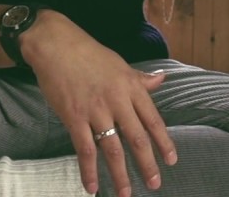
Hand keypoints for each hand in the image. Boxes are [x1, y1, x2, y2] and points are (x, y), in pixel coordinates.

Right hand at [23, 11, 177, 196]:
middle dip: (147, 163)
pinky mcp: (74, 118)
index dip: (164, 142)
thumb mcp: (120, 64)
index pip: (153, 120)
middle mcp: (118, 101)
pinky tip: (91, 187)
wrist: (56, 46)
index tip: (171, 160)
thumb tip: (161, 79)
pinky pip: (84, 149)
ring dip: (120, 174)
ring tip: (126, 193)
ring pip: (113, 149)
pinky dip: (89, 170)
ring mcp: (96, 111)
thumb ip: (140, 78)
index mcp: (132, 87)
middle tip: (155, 184)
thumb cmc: (89, 54)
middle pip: (137, 138)